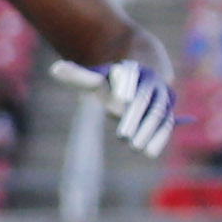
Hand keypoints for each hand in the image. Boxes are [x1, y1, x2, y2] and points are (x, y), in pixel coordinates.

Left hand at [50, 57, 176, 157]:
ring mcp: (161, 98)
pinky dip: (159, 138)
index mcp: (132, 69)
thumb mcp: (93, 79)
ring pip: (158, 113)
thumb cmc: (107, 84)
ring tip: (134, 148)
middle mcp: (151, 82)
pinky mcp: (166, 115)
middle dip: (134, 115)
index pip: (131, 74)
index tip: (120, 100)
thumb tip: (55, 68)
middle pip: (145, 97)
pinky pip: (165, 126)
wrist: (127, 90)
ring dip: (147, 131)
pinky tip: (149, 153)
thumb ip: (77, 75)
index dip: (126, 85)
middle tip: (121, 135)